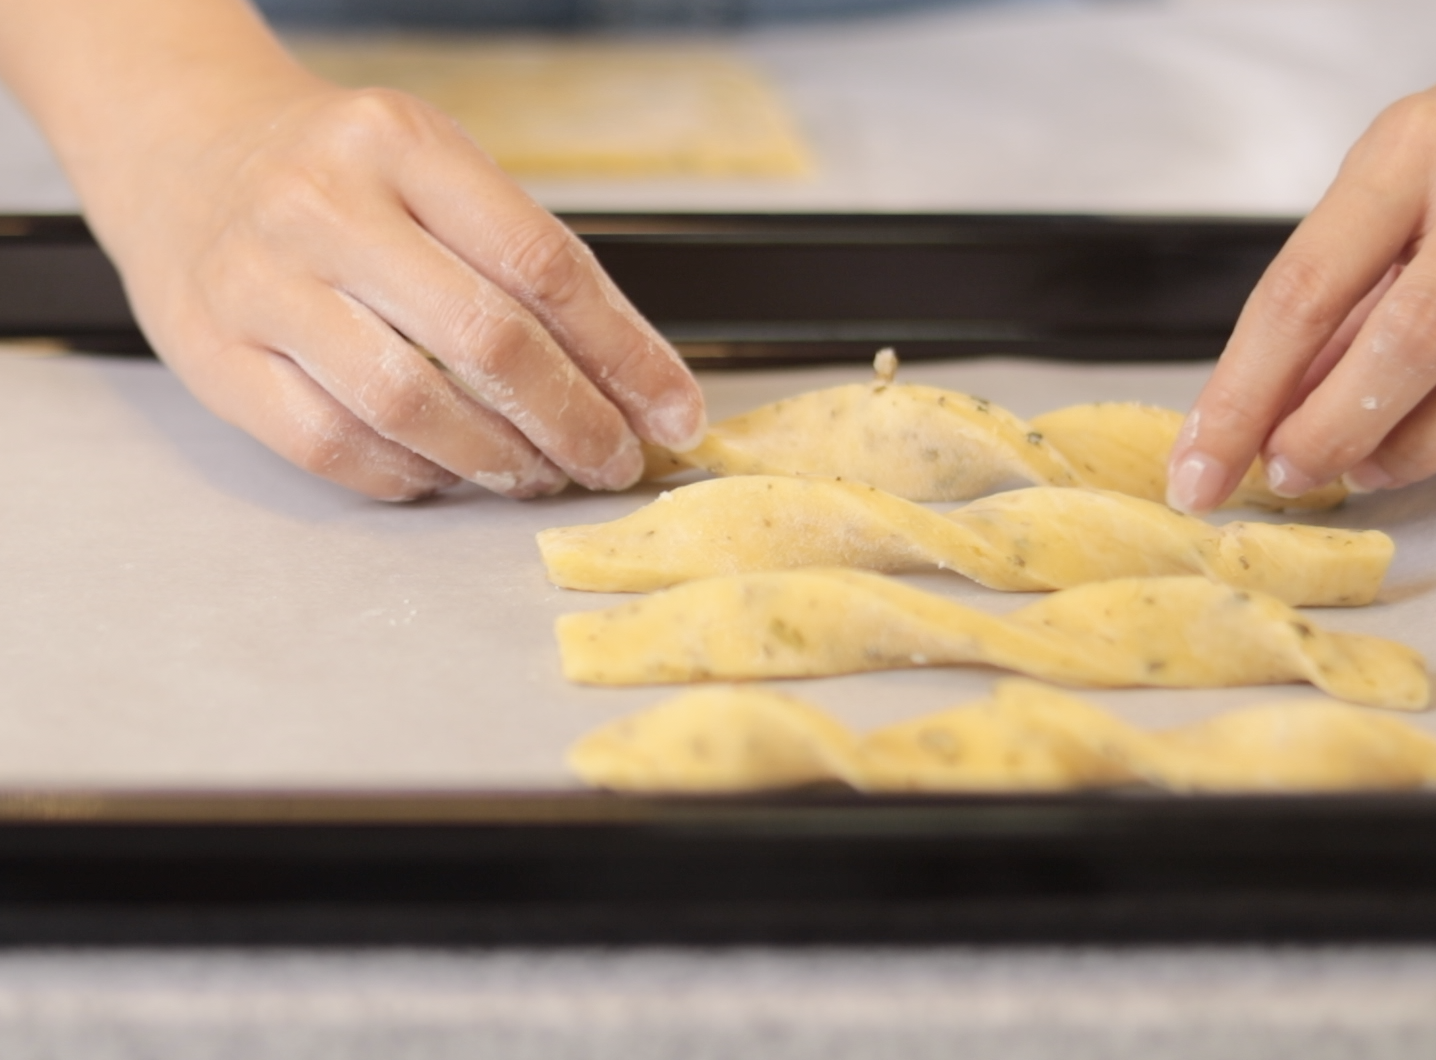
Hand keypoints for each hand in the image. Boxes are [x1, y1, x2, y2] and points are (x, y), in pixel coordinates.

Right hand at [0, 0, 705, 500]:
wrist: (180, 147)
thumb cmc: (337, 173)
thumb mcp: (435, 169)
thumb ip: (521, 259)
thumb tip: (631, 379)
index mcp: (402, 143)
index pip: (544, 264)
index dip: (625, 355)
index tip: (673, 413)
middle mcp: (325, 204)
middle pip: (486, 339)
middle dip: (574, 421)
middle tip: (614, 462)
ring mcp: (258, 281)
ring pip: (408, 403)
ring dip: (499, 459)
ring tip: (541, 476)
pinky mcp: (212, 355)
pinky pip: (332, 445)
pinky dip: (411, 476)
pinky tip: (452, 475)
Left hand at [1167, 87, 1435, 512]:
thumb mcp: (1385, 196)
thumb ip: (1330, 298)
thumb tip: (1260, 414)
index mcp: (1409, 151)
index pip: (1300, 294)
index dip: (1240, 398)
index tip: (1197, 471)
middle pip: (1402, 343)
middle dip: (1327, 431)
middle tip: (1285, 472)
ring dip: (1395, 446)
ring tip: (1354, 462)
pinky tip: (1411, 442)